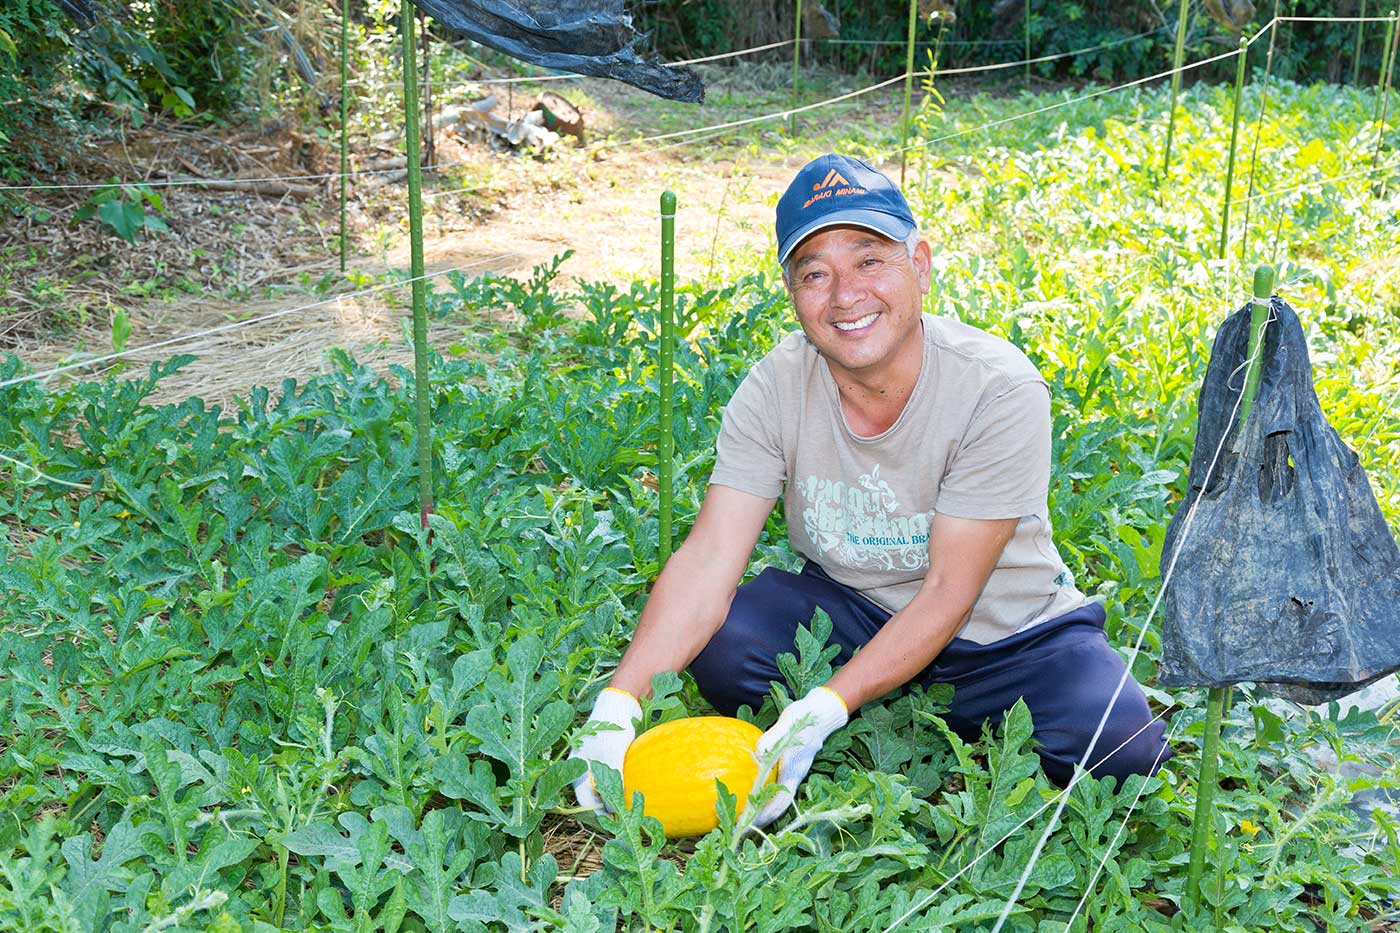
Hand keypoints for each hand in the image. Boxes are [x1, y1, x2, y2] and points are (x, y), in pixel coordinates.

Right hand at [569, 687, 641, 814]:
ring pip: (603, 782)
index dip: (598, 811)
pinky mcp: (609, 751)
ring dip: (615, 791)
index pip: (584, 798)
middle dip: (607, 803)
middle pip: (593, 792)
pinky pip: (612, 772)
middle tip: (624, 812)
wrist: (621, 699)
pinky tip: (633, 783)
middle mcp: (584, 763)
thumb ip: (613, 782)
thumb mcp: (612, 756)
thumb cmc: (612, 726)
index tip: (615, 820)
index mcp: (577, 766)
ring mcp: (596, 757)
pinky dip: (620, 779)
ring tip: (630, 800)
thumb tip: (613, 808)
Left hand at [751, 686, 847, 826]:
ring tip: (740, 818)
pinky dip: (762, 796)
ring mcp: (791, 774)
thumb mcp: (788, 722)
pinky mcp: (788, 769)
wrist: (821, 714)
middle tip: (737, 829)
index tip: (745, 826)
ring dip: (760, 811)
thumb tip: (759, 754)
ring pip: (776, 800)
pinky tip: (749, 795)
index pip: (779, 803)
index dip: (763, 817)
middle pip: (777, 807)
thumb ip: (774, 737)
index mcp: (793, 770)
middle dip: (759, 820)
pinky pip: (774, 789)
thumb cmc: (804, 717)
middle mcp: (793, 777)